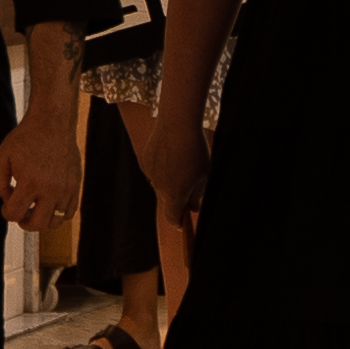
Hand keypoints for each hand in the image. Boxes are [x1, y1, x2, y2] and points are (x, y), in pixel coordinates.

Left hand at [0, 108, 78, 242]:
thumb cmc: (26, 138)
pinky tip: (48, 203)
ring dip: (42, 220)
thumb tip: (6, 200)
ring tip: (34, 209)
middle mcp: (51, 189)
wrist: (52, 122)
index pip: (15, 214)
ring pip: (55, 222)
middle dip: (24, 222)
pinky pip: (69, 213)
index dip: (6, 212)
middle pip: (37, 224)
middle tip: (20, 212)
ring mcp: (66, 189)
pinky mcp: (75, 186)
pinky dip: (58, 214)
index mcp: (30, 182)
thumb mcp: (2, 157)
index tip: (7, 202)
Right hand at [139, 106, 205, 233]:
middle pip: (168, 200)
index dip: (178, 222)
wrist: (176, 124)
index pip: (172, 217)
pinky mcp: (145, 160)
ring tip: (184, 163)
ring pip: (161, 184)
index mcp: (174, 195)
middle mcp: (158, 187)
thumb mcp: (204, 175)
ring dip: (171, 180)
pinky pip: (155, 170)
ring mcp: (150, 173)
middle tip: (191, 187)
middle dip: (178, 198)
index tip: (183, 223)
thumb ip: (197, 194)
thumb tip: (193, 207)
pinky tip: (172, 154)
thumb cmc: (195, 150)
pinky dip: (163, 168)